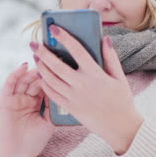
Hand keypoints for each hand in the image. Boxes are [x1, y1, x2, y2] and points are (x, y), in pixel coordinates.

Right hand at [0, 63, 54, 156]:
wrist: (16, 154)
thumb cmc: (33, 142)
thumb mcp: (49, 123)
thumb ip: (53, 107)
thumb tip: (61, 89)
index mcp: (36, 105)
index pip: (44, 87)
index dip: (51, 78)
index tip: (60, 68)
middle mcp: (26, 100)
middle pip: (35, 81)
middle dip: (42, 72)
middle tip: (51, 63)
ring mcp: (15, 99)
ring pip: (24, 80)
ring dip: (32, 72)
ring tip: (41, 65)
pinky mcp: (5, 99)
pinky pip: (9, 83)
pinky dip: (16, 73)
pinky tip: (24, 66)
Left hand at [30, 24, 143, 154]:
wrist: (121, 128)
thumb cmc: (122, 100)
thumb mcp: (120, 77)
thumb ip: (111, 57)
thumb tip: (104, 38)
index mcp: (96, 74)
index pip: (77, 50)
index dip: (65, 37)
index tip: (54, 28)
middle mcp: (82, 85)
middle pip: (57, 65)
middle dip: (43, 52)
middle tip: (34, 43)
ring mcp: (74, 97)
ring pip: (51, 79)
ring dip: (41, 67)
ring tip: (35, 57)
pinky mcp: (70, 108)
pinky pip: (52, 94)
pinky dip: (44, 84)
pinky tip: (40, 76)